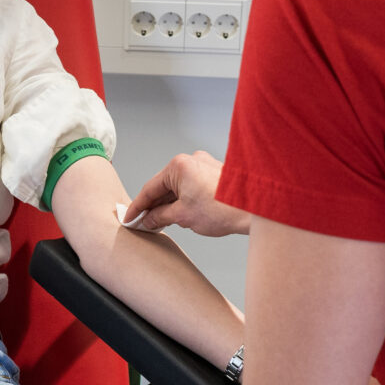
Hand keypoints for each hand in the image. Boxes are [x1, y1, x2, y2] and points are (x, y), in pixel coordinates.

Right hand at [125, 151, 250, 236]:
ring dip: (169, 204)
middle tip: (144, 223)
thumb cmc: (224, 209)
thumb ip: (160, 216)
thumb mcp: (183, 216)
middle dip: (154, 206)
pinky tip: (180, 214)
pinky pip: (192, 186)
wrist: (255, 210)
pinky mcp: (215, 173)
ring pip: (178, 187)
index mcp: (179, 165)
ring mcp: (205, 165)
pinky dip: (183, 199)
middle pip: (164, 186)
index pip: (150, 188)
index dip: (138, 206)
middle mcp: (192, 160)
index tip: (130, 217)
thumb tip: (149, 219)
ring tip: (161, 222)